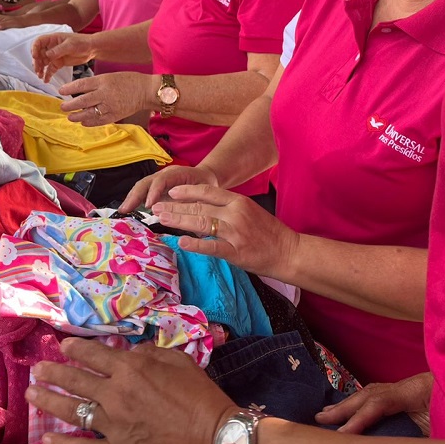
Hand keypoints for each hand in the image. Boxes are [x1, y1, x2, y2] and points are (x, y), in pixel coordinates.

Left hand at [26, 338, 234, 443]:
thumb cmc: (200, 396)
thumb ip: (149, 353)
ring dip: (48, 401)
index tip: (63, 346)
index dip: (75, 348)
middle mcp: (116, 393)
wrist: (215, 437)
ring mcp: (113, 425)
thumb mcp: (178, 361)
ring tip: (32, 395)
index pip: (94, 354)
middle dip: (53, 372)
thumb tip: (130, 353)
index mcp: (131, 368)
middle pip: (75, 379)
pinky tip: (47, 440)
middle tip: (38, 369)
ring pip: (71, 410)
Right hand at [32, 32, 96, 81]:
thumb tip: (46, 55)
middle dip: (36, 62)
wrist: (92, 49)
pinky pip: (50, 69)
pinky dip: (47, 74)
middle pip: (39, 54)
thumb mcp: (70, 45)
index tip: (35, 56)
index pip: (38, 42)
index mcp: (52, 39)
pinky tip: (45, 80)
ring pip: (43, 62)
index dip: (34, 48)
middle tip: (37, 70)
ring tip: (40, 76)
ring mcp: (55, 55)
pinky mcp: (59, 63)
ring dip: (40, 69)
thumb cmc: (82, 42)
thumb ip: (57, 50)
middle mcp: (51, 47)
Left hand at [58, 73, 150, 126]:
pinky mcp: (115, 116)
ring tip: (70, 117)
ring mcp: (110, 106)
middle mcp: (105, 94)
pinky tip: (84, 122)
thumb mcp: (109, 77)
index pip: (81, 85)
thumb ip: (95, 84)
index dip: (69, 88)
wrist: (145, 91)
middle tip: (63, 107)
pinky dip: (89, 122)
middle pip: (82, 101)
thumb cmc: (128, 81)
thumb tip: (80, 92)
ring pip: (89, 113)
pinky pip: (99, 121)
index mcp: (103, 81)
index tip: (61, 91)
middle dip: (70, 105)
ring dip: (77, 116)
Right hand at [119, 164, 219, 211]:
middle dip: (135, 195)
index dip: (154, 192)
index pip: (162, 180)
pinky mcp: (155, 186)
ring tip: (123, 210)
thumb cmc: (206, 186)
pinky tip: (129, 209)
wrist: (206, 177)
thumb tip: (185, 215)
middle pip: (146, 182)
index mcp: (177, 173)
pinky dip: (135, 199)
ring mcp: (158, 179)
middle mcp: (164, 174)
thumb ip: (194, 202)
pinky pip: (143, 191)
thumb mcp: (204, 193)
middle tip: (126, 209)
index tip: (148, 206)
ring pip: (141, 186)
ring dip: (131, 197)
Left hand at [152, 184, 299, 277]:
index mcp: (238, 201)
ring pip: (201, 224)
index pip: (207, 191)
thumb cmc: (268, 232)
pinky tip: (181, 242)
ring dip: (178, 221)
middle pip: (198, 207)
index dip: (186, 191)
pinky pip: (211, 246)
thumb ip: (227, 208)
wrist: (288, 251)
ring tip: (161, 220)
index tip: (170, 193)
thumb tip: (202, 208)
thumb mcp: (249, 211)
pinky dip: (195, 244)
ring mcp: (235, 232)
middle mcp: (235, 213)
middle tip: (156, 208)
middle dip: (174, 208)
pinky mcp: (236, 251)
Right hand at [314, 372, 431, 434]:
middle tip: (320, 418)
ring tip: (327, 413)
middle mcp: (410, 386)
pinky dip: (363, 403)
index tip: (340, 433)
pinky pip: (381, 397)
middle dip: (344, 407)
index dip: (358, 418)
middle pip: (370, 394)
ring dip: (349, 404)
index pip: (379, 403)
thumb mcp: (444, 423)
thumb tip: (393, 441)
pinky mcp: (412, 395)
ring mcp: (411, 388)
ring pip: (372, 394)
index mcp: (418, 390)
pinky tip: (352, 408)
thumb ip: (418, 431)